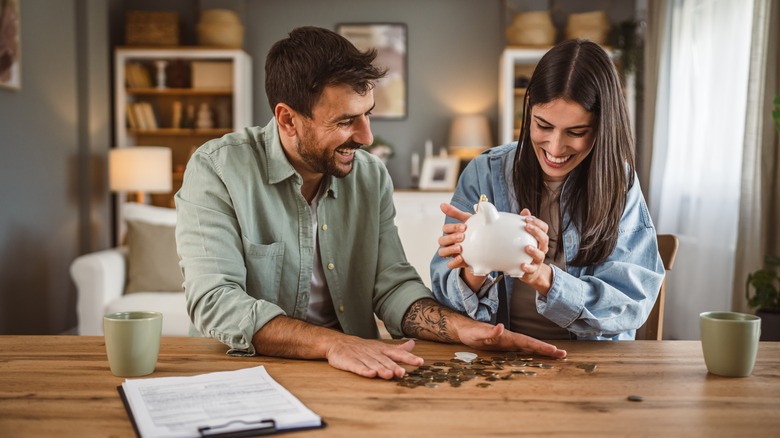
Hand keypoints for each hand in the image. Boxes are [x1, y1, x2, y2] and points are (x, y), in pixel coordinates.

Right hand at [254, 316, 422, 379]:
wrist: (335, 343)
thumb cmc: (361, 347)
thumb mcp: (381, 346)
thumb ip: (398, 348)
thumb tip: (414, 344)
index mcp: (380, 349)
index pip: (396, 353)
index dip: (408, 358)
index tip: (420, 363)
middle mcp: (372, 352)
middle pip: (384, 360)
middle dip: (394, 366)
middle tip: (403, 373)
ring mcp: (360, 356)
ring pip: (372, 363)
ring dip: (381, 369)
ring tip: (389, 375)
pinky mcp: (348, 361)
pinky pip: (356, 366)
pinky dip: (362, 370)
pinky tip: (369, 374)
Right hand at [437, 203, 484, 290]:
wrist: (486, 246)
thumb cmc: (474, 230)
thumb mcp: (467, 220)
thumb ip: (456, 213)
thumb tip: (441, 204)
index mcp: (451, 231)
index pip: (446, 228)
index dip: (453, 227)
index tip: (465, 227)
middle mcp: (449, 242)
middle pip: (442, 240)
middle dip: (451, 238)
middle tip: (463, 236)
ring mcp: (451, 253)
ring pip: (442, 252)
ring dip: (450, 249)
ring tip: (460, 248)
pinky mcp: (456, 262)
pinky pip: (450, 264)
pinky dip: (453, 262)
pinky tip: (461, 258)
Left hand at [458, 321, 566, 358]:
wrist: (464, 329)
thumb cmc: (470, 332)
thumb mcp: (477, 333)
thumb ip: (489, 332)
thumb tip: (501, 326)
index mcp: (507, 336)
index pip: (527, 341)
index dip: (540, 346)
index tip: (554, 350)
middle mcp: (510, 338)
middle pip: (532, 344)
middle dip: (547, 349)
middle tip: (563, 355)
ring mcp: (508, 342)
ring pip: (528, 347)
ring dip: (541, 351)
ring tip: (556, 355)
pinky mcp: (505, 346)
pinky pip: (521, 350)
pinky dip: (531, 352)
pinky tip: (537, 356)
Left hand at [518, 209, 553, 293]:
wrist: (530, 272)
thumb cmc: (527, 251)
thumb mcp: (526, 237)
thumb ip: (525, 224)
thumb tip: (525, 210)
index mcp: (540, 240)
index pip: (544, 228)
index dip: (538, 223)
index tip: (527, 219)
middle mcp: (542, 249)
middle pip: (544, 239)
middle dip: (536, 232)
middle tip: (527, 227)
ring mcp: (538, 260)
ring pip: (540, 255)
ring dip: (534, 250)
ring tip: (527, 247)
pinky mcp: (532, 270)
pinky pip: (532, 269)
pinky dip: (528, 267)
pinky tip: (522, 265)